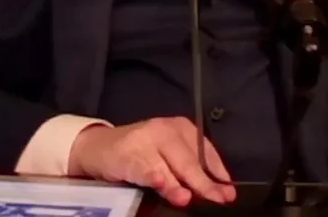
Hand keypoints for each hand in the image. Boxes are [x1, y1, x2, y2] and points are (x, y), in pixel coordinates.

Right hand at [66, 117, 235, 206]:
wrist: (99, 147)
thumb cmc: (141, 153)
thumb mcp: (168, 156)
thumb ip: (187, 169)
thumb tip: (214, 189)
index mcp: (180, 127)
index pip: (205, 151)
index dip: (218, 172)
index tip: (228, 192)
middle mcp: (164, 129)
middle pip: (188, 160)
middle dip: (203, 183)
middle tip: (218, 200)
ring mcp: (145, 140)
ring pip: (167, 165)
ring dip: (177, 184)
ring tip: (187, 198)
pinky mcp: (127, 153)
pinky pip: (144, 168)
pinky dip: (153, 176)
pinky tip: (159, 183)